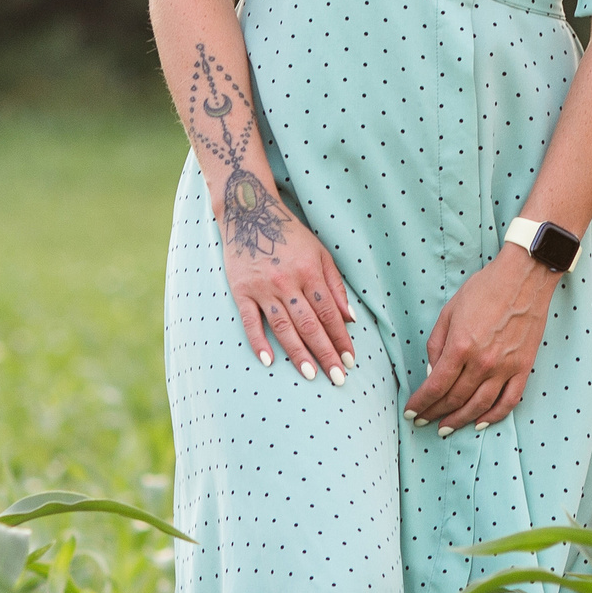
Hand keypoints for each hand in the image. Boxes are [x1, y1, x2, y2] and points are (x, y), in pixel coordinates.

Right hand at [218, 180, 357, 384]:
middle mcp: (288, 280)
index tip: (350, 360)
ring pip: (283, 327)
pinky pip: (250, 321)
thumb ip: (335, 285)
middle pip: (309, 324)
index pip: (329, 313)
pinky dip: (259, 341)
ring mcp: (263, 287)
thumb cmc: (290, 235)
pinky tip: (269, 361)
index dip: (341, 339)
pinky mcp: (241, 290)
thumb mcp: (320, 252)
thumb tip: (350, 318)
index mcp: (310, 271)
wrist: (250, 213)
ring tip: (310, 375)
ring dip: (298, 353)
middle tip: (337, 379)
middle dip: (325, 353)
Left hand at [404, 244, 559, 434]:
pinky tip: (481, 423)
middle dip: (435, 413)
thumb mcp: (449, 311)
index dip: (421, 403)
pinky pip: (509, 400)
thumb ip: (437, 344)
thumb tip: (432, 371)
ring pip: (479, 406)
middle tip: (424, 422)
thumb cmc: (484, 288)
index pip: (435, 386)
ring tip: (446, 428)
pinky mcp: (523, 367)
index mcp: (460, 346)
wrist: (523, 277)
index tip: (411, 412)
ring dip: (460, 420)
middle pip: (455, 399)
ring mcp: (505, 367)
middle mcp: (482, 362)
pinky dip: (494, 416)